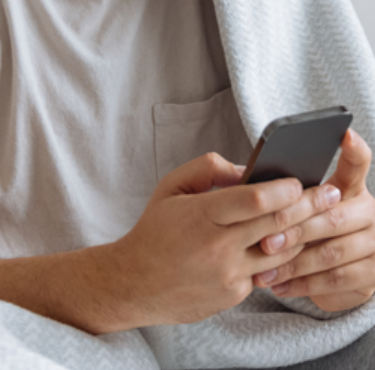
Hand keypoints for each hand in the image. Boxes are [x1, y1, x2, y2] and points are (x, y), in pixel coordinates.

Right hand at [92, 152, 338, 329]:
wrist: (136, 282)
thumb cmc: (154, 231)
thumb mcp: (170, 187)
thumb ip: (206, 169)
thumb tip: (245, 170)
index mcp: (201, 215)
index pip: (255, 200)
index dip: (284, 189)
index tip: (299, 181)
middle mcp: (218, 247)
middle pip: (278, 224)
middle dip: (308, 206)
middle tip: (328, 193)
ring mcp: (229, 275)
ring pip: (281, 251)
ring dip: (300, 233)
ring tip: (312, 217)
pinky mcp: (235, 295)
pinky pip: (266, 271)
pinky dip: (274, 255)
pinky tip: (280, 242)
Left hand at [255, 129, 374, 310]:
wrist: (340, 268)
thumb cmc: (306, 224)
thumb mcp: (300, 204)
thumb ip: (284, 191)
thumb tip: (248, 180)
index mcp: (351, 187)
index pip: (358, 162)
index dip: (354, 149)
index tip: (345, 133)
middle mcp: (370, 211)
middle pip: (332, 217)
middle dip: (294, 230)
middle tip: (264, 240)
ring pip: (331, 253)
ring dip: (294, 262)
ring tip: (264, 267)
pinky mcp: (373, 274)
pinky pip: (334, 280)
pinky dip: (302, 284)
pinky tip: (278, 284)